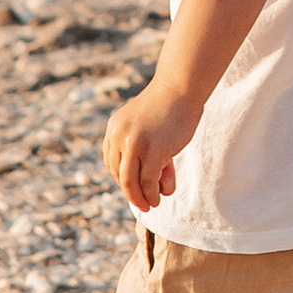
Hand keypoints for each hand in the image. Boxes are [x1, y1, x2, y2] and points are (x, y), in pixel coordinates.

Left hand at [103, 77, 201, 214]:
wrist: (181, 87)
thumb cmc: (168, 104)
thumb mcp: (146, 125)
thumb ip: (141, 147)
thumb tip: (146, 178)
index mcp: (114, 128)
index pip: (111, 162)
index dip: (122, 178)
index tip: (135, 187)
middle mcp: (120, 137)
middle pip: (119, 175)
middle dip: (131, 193)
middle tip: (142, 204)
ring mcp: (136, 145)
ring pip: (131, 182)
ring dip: (140, 198)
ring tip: (151, 205)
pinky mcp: (154, 152)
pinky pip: (149, 181)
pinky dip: (152, 193)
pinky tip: (160, 196)